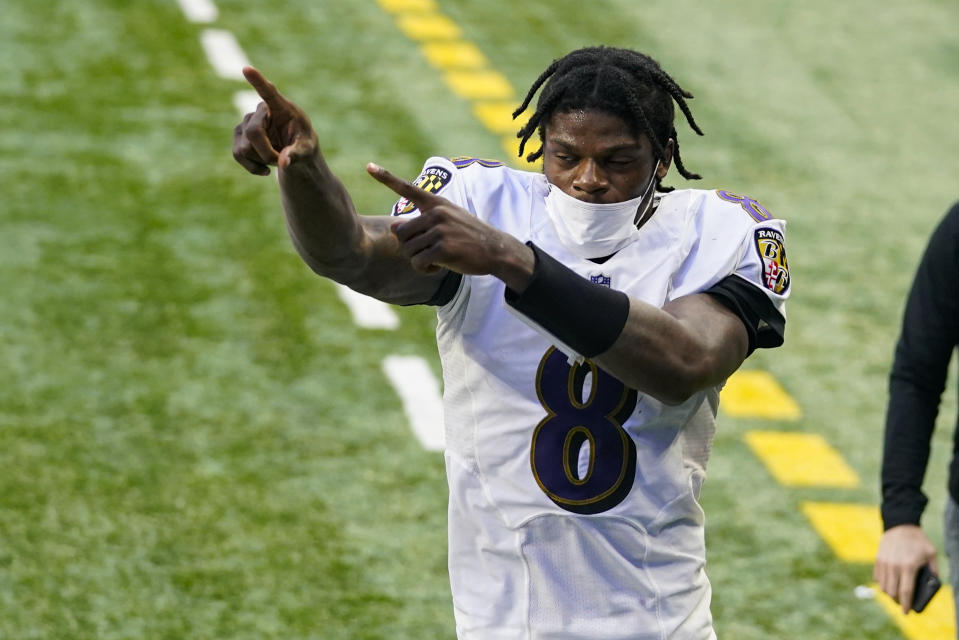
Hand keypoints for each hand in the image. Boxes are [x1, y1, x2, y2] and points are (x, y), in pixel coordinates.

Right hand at [232, 67, 318, 175]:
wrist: (294, 153)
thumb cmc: (304, 145)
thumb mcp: (307, 150)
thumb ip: (297, 154)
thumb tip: (284, 163)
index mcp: (281, 106)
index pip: (268, 91)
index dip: (257, 81)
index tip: (246, 69)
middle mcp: (260, 110)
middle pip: (253, 133)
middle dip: (267, 153)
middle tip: (281, 160)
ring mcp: (246, 122)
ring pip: (244, 148)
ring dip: (261, 160)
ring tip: (276, 159)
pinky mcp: (238, 135)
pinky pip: (237, 154)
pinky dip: (252, 167)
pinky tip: (265, 169)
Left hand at [365, 163, 533, 286]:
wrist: (495, 250)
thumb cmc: (468, 236)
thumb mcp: (447, 221)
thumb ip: (420, 222)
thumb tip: (393, 227)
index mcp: (436, 203)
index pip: (407, 188)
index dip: (386, 177)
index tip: (368, 166)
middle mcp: (436, 213)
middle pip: (400, 233)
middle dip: (409, 247)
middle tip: (428, 251)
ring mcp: (440, 230)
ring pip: (408, 250)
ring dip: (418, 260)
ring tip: (437, 258)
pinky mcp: (443, 249)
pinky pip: (418, 263)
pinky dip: (425, 269)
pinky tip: (439, 267)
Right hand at [874, 524, 938, 613]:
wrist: (900, 525)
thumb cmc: (918, 541)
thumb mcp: (931, 554)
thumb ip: (933, 571)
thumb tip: (931, 585)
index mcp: (908, 566)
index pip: (906, 591)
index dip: (906, 604)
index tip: (907, 613)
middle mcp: (894, 566)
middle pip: (892, 592)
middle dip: (898, 601)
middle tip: (903, 602)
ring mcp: (884, 563)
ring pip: (883, 586)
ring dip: (889, 593)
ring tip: (896, 593)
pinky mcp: (878, 559)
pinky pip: (877, 578)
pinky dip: (883, 583)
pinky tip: (889, 582)